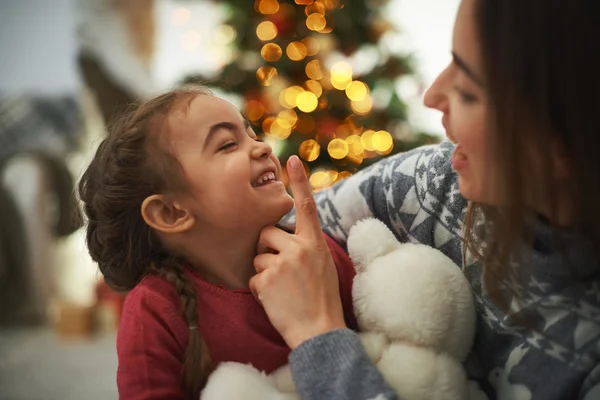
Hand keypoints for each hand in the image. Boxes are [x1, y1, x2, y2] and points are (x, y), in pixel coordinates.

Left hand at [249, 156, 346, 348]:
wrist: (319, 331)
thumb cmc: (322, 299)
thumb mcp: (324, 265)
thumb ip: (307, 246)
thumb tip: (287, 234)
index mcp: (315, 243)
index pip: (307, 206)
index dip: (299, 181)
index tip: (290, 159)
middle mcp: (299, 248)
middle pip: (267, 233)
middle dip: (268, 248)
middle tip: (282, 271)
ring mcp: (282, 263)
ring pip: (258, 256)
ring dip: (264, 272)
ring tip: (283, 290)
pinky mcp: (266, 280)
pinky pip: (253, 277)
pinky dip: (260, 290)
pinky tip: (276, 300)